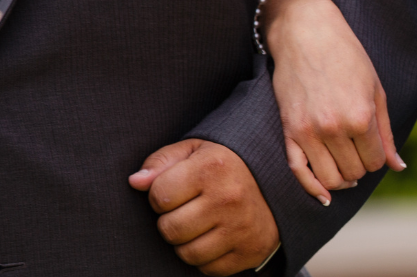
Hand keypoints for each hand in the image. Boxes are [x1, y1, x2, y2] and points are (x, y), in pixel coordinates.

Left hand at [129, 139, 279, 275]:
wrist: (282, 182)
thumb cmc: (229, 165)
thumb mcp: (197, 150)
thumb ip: (162, 161)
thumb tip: (135, 182)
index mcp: (213, 167)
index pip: (158, 196)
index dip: (161, 194)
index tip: (178, 189)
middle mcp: (229, 198)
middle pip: (169, 229)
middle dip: (172, 220)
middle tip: (190, 208)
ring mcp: (241, 228)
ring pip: (186, 253)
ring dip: (187, 242)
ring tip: (202, 223)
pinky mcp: (250, 252)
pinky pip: (208, 268)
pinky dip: (207, 257)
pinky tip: (217, 236)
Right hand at [264, 0, 404, 206]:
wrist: (306, 33)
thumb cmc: (347, 57)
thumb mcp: (376, 90)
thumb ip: (386, 132)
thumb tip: (398, 167)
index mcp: (361, 117)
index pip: (375, 162)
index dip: (377, 158)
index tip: (373, 146)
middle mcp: (334, 128)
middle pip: (353, 173)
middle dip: (360, 166)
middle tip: (358, 150)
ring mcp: (308, 132)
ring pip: (330, 179)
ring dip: (341, 178)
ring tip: (345, 166)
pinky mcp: (289, 130)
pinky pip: (299, 172)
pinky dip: (312, 188)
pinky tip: (324, 195)